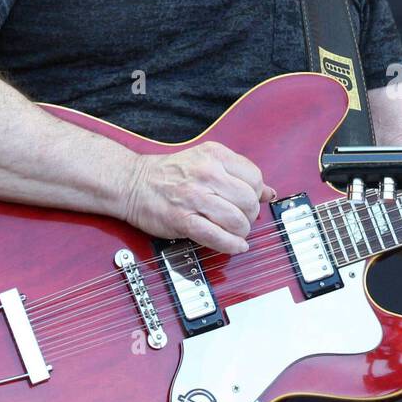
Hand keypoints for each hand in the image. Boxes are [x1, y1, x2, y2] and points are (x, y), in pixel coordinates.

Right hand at [121, 141, 276, 254]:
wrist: (132, 183)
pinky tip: (236, 246)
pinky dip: (231, 245)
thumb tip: (269, 192)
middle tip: (242, 219)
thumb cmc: (170, 173)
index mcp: (214, 155)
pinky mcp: (182, 220)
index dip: (256, 194)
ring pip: (236, 220)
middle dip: (250, 215)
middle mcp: (206, 173)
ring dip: (241, 231)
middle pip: (249, 201)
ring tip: (236, 232)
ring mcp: (194, 197)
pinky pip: (217, 237)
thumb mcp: (207, 161)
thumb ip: (239, 174)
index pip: (254, 177)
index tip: (249, 201)